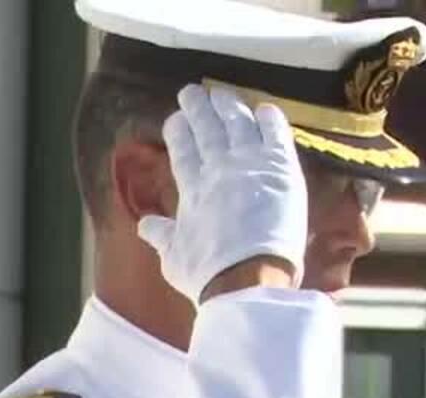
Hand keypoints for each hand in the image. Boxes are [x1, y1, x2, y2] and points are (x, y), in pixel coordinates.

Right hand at [138, 85, 307, 303]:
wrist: (247, 276)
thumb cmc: (210, 273)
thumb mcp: (174, 256)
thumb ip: (162, 236)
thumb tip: (146, 226)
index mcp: (192, 189)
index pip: (183, 151)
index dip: (179, 133)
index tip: (176, 120)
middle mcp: (217, 169)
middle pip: (206, 129)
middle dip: (198, 109)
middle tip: (193, 92)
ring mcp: (248, 164)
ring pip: (236, 123)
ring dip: (228, 106)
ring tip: (220, 93)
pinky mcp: (280, 167)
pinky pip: (275, 134)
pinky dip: (270, 120)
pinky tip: (266, 109)